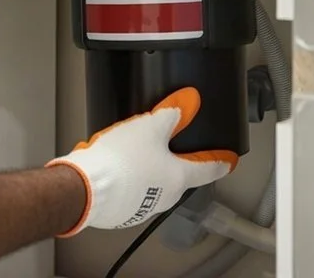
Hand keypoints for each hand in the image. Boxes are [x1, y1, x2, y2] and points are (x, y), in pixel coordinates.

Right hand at [45, 88, 236, 234]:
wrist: (84, 189)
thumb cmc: (119, 162)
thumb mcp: (149, 127)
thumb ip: (172, 113)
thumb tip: (189, 101)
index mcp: (178, 178)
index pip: (208, 169)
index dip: (220, 160)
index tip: (228, 160)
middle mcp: (164, 197)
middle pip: (178, 175)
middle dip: (173, 160)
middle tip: (164, 143)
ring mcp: (142, 208)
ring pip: (152, 183)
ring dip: (146, 169)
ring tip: (129, 151)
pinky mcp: (121, 212)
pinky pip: (130, 191)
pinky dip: (126, 179)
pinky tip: (114, 165)